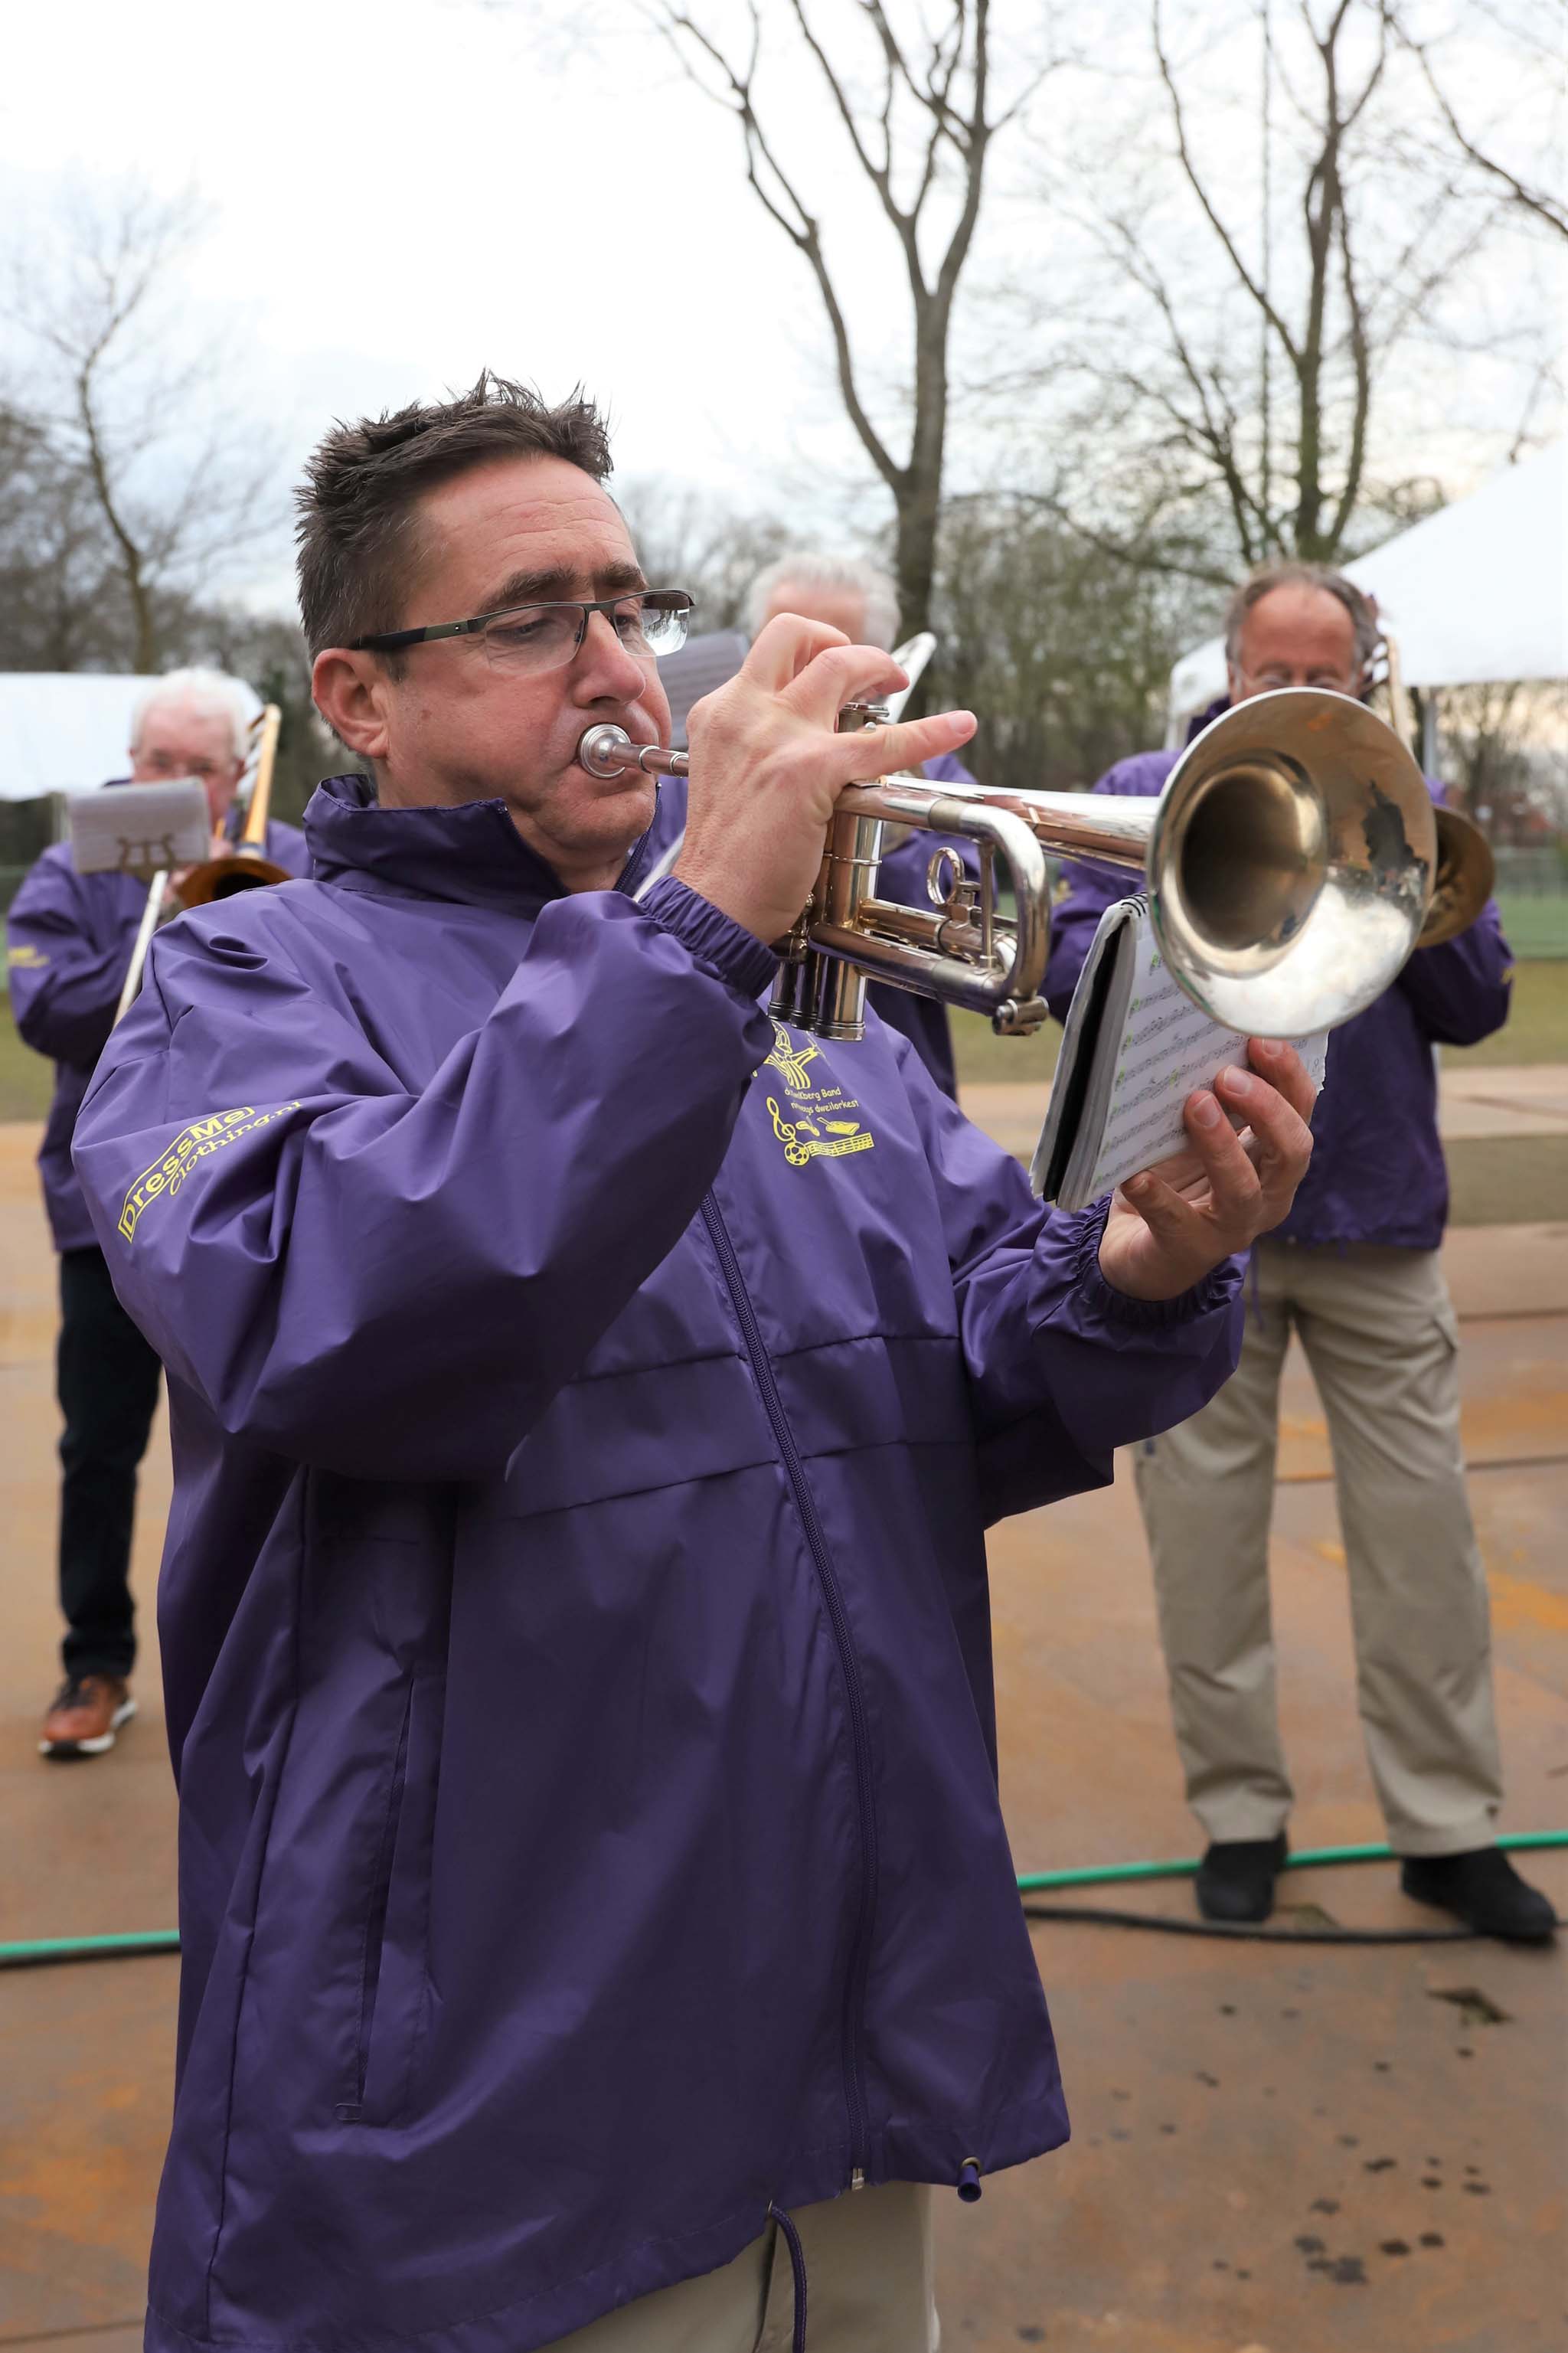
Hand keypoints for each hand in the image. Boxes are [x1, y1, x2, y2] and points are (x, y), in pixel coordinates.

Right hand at [674, 615, 977, 943]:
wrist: (713, 903)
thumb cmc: (725, 861)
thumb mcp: (728, 779)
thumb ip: (758, 747)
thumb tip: (806, 735)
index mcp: (720, 714)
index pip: (768, 655)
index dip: (807, 650)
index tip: (831, 666)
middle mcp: (742, 710)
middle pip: (796, 636)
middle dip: (842, 641)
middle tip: (871, 668)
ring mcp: (776, 734)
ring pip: (840, 665)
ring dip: (879, 665)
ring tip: (898, 679)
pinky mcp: (810, 768)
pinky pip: (885, 741)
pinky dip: (930, 731)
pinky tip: (958, 726)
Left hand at [1098, 1039, 1316, 1300]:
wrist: (1138, 1250)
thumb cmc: (1177, 1179)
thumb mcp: (1197, 1134)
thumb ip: (1211, 1098)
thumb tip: (1199, 1038)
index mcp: (1275, 1159)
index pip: (1301, 1111)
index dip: (1288, 1075)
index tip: (1260, 1038)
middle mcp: (1267, 1195)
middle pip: (1292, 1151)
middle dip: (1266, 1109)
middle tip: (1227, 1076)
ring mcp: (1232, 1228)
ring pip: (1243, 1189)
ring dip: (1221, 1144)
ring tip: (1195, 1104)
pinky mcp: (1189, 1248)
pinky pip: (1175, 1220)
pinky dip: (1156, 1195)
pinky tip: (1136, 1174)